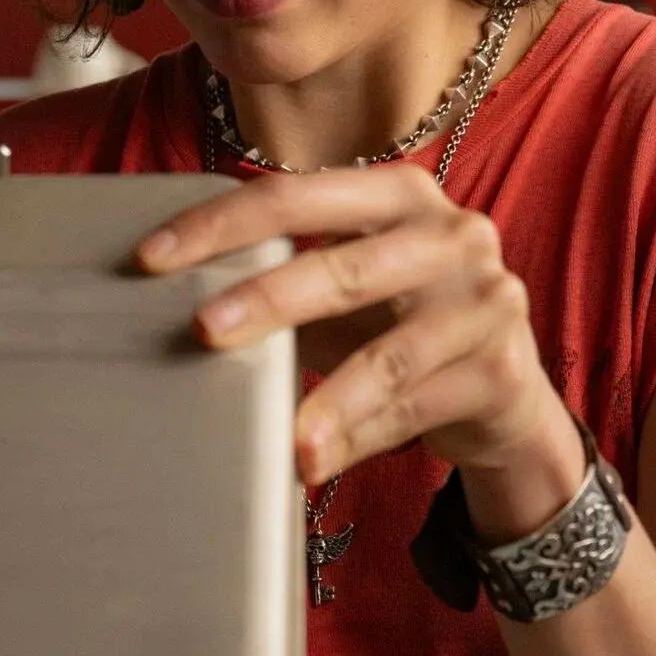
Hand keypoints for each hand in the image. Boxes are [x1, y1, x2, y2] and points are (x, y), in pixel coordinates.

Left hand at [136, 167, 586, 537]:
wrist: (503, 387)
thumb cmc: (397, 319)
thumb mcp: (348, 279)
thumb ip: (283, 271)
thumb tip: (170, 294)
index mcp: (397, 193)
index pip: (294, 198)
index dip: (220, 226)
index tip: (152, 260)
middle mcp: (452, 235)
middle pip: (345, 268)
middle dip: (268, 299)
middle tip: (205, 330)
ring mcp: (486, 302)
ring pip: (388, 355)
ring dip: (325, 399)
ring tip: (278, 434)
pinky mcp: (500, 372)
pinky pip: (413, 410)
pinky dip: (357, 440)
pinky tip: (312, 462)